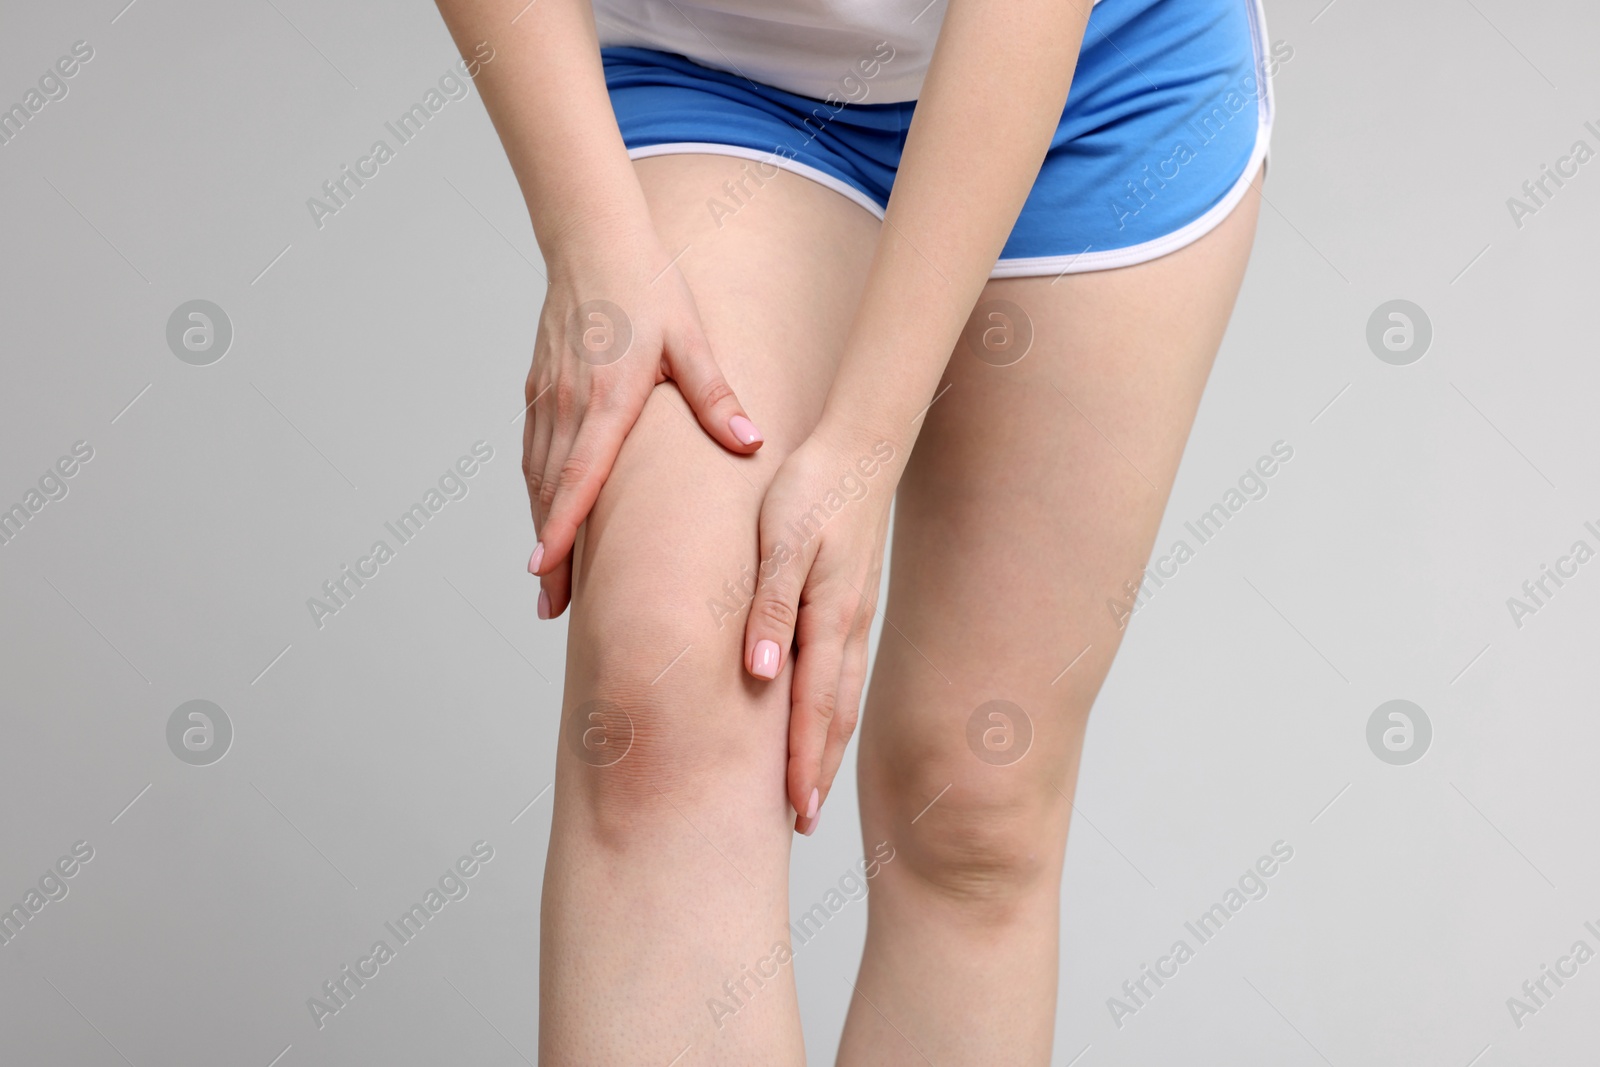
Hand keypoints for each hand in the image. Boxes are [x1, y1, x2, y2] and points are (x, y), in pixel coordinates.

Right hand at [526, 227, 763, 616]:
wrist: (591, 239)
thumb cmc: (647, 286)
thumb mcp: (690, 339)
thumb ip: (716, 396)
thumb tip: (752, 442)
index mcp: (607, 398)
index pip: (578, 477)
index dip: (560, 529)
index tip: (545, 572)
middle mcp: (568, 404)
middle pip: (551, 493)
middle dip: (548, 554)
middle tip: (549, 606)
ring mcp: (546, 398)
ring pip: (536, 477)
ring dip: (539, 530)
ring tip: (545, 580)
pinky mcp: (538, 390)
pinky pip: (532, 453)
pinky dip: (535, 493)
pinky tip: (544, 519)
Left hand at [742, 422, 901, 834]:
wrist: (858, 444)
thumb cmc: (812, 489)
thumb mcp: (780, 543)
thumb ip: (770, 608)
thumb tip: (761, 676)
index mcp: (828, 618)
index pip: (813, 707)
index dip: (804, 763)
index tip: (798, 812)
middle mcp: (848, 626)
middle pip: (833, 714)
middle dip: (818, 770)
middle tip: (804, 823)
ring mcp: (855, 615)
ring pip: (842, 696)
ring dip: (827, 745)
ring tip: (810, 787)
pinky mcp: (851, 600)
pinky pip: (844, 670)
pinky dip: (833, 708)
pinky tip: (822, 717)